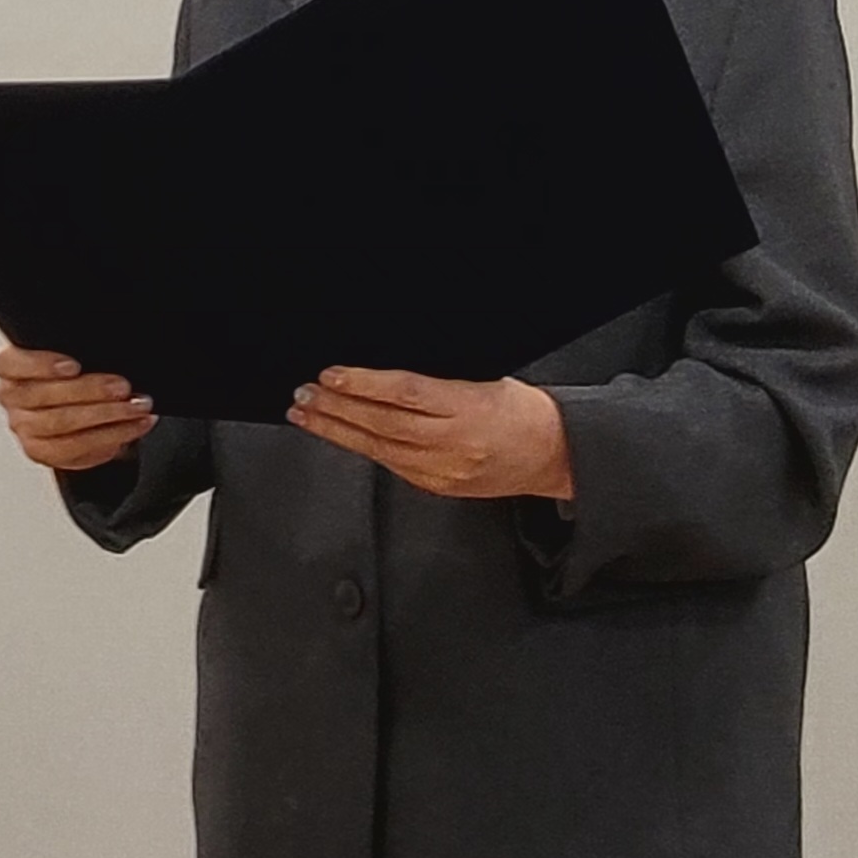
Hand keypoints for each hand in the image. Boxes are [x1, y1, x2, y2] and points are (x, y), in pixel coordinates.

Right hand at [0, 345, 157, 472]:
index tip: (75, 366)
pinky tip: (134, 425)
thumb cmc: (76, 369)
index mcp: (10, 366)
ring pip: (61, 423)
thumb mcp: (73, 351)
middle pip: (43, 396)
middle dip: (89, 390)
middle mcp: (11, 397)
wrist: (79, 403)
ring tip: (137, 407)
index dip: (41, 365)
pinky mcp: (41, 451)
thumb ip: (80, 347)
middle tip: (123, 387)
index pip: (11, 364)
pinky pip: (75, 448)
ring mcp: (23, 426)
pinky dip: (111, 436)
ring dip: (106, 415)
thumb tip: (113, 350)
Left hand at [288, 368, 573, 500]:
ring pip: (379, 450)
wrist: (553, 453)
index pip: (405, 393)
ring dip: (337, 431)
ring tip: (307, 414)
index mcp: (468, 407)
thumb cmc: (522, 411)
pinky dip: (362, 449)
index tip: (331, 375)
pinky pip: (392, 467)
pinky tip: (340, 436)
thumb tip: (382, 370)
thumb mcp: (485, 377)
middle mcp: (454, 442)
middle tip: (304, 394)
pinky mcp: (438, 486)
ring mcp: (444, 469)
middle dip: (337, 409)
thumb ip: (436, 379)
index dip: (363, 385)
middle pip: (383, 425)